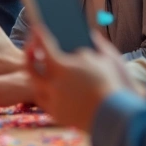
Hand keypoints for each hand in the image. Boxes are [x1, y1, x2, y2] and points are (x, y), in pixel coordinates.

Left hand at [24, 29, 143, 130]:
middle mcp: (52, 85)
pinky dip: (44, 90)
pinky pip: (44, 101)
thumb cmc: (113, 85)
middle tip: (33, 46)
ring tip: (39, 66)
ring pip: (36, 86)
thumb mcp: (107, 59)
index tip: (37, 26)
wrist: (116, 118)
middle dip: (29, 54)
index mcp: (62, 68)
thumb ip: (96, 44)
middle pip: (31, 67)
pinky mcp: (57, 115)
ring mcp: (53, 102)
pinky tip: (48, 84)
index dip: (39, 35)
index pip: (44, 47)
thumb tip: (90, 34)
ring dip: (35, 74)